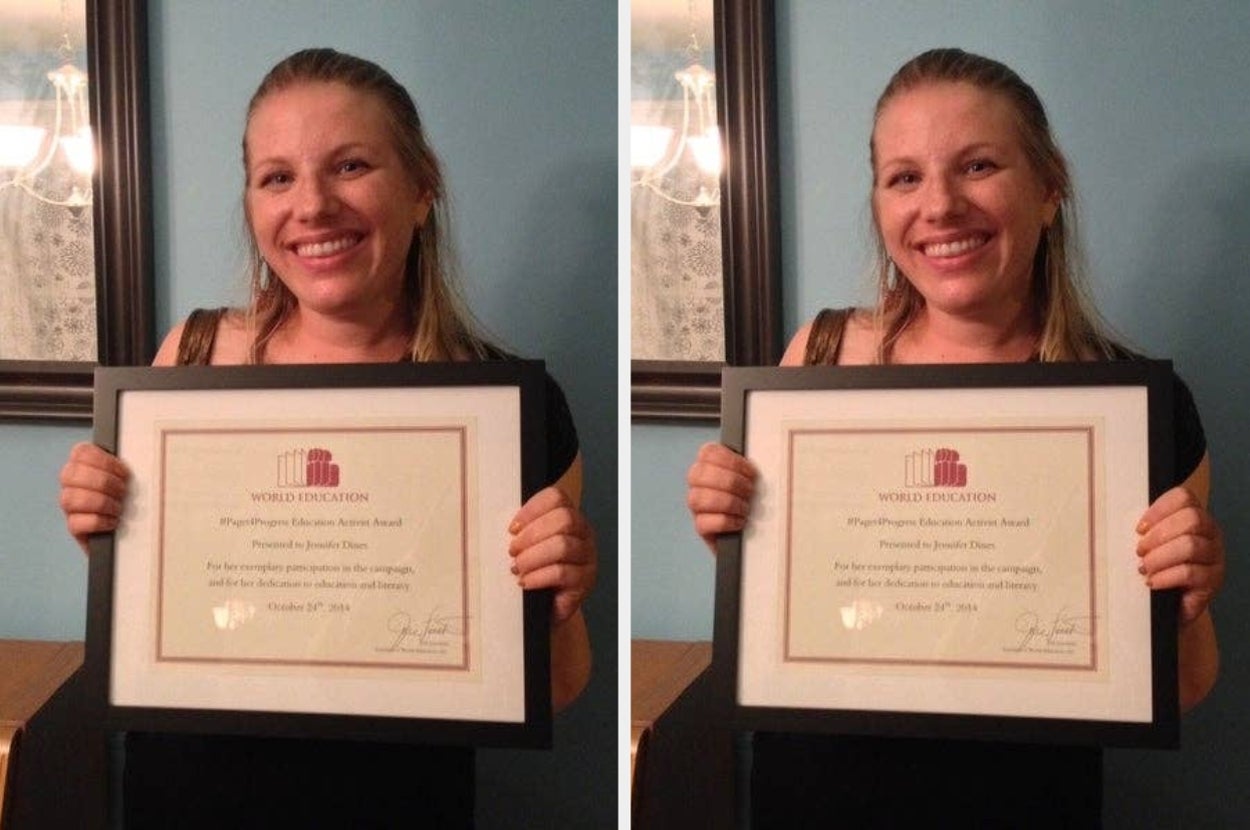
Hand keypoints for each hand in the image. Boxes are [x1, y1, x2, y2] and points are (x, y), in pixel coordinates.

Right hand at [58, 441, 130, 553]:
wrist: (132, 532)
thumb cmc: (132, 499)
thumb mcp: (131, 478)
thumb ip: (126, 466)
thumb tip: (144, 453)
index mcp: (84, 465)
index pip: (80, 452)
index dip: (103, 460)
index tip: (124, 472)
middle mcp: (71, 485)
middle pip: (71, 474)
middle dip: (103, 482)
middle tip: (123, 491)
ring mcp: (70, 507)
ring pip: (70, 498)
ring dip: (101, 502)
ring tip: (118, 508)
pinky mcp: (74, 528)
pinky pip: (76, 523)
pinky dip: (98, 521)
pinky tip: (113, 522)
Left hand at [509, 486, 595, 622]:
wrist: (546, 607)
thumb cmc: (535, 571)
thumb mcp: (529, 545)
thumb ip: (522, 530)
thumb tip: (505, 526)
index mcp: (569, 517)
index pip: (556, 498)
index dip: (532, 509)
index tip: (512, 528)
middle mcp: (584, 533)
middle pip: (563, 519)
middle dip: (531, 535)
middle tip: (513, 551)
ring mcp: (588, 557)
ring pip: (563, 546)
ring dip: (533, 557)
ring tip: (517, 568)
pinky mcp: (585, 582)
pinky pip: (562, 573)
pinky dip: (538, 576)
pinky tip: (525, 582)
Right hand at [686, 441, 757, 552]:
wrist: (754, 533)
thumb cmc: (753, 501)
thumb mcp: (753, 479)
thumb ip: (749, 468)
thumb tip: (761, 459)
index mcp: (709, 465)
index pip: (708, 452)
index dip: (731, 460)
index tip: (750, 472)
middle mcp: (698, 484)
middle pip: (699, 474)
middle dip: (730, 482)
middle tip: (750, 491)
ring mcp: (697, 507)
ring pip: (698, 498)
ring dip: (728, 502)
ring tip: (745, 508)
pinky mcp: (701, 528)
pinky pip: (703, 523)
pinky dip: (725, 521)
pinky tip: (739, 521)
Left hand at [1137, 485, 1223, 624]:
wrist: (1169, 606)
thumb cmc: (1157, 569)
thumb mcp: (1151, 544)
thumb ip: (1145, 529)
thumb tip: (1115, 517)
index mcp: (1195, 518)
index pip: (1184, 498)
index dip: (1159, 509)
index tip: (1139, 528)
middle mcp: (1210, 534)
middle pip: (1191, 519)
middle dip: (1158, 535)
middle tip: (1140, 551)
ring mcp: (1215, 557)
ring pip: (1190, 546)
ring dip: (1159, 557)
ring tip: (1144, 568)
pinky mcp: (1212, 581)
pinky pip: (1190, 573)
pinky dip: (1165, 576)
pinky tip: (1152, 582)